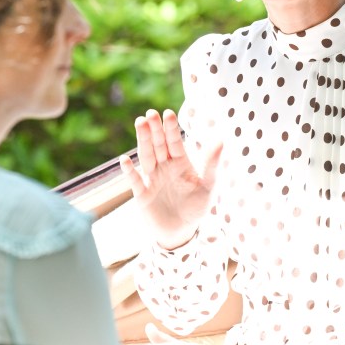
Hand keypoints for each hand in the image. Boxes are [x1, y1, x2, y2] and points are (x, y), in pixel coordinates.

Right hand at [119, 108, 222, 249]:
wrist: (182, 230)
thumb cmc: (196, 206)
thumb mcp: (208, 185)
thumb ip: (211, 164)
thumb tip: (220, 140)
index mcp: (180, 162)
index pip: (175, 142)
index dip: (171, 129)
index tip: (168, 113)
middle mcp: (164, 167)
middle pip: (158, 145)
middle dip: (155, 129)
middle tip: (150, 114)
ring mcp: (152, 179)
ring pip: (146, 156)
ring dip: (143, 141)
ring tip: (140, 124)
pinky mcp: (142, 194)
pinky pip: (135, 181)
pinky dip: (129, 171)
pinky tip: (124, 160)